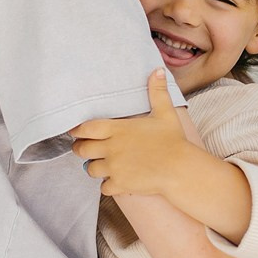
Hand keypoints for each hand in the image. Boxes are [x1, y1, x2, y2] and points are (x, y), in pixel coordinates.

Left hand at [71, 70, 189, 196]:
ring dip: (94, 167)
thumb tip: (157, 70)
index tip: (76, 131)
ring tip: (102, 164)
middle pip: (82, 149)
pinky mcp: (119, 184)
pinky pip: (103, 187)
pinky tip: (116, 180)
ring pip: (90, 169)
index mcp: (117, 129)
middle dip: (82, 148)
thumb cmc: (173, 140)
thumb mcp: (165, 112)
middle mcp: (111, 148)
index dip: (77, 130)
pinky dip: (108, 185)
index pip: (85, 128)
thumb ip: (157, 92)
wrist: (180, 168)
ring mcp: (114, 167)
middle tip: (87, 148)